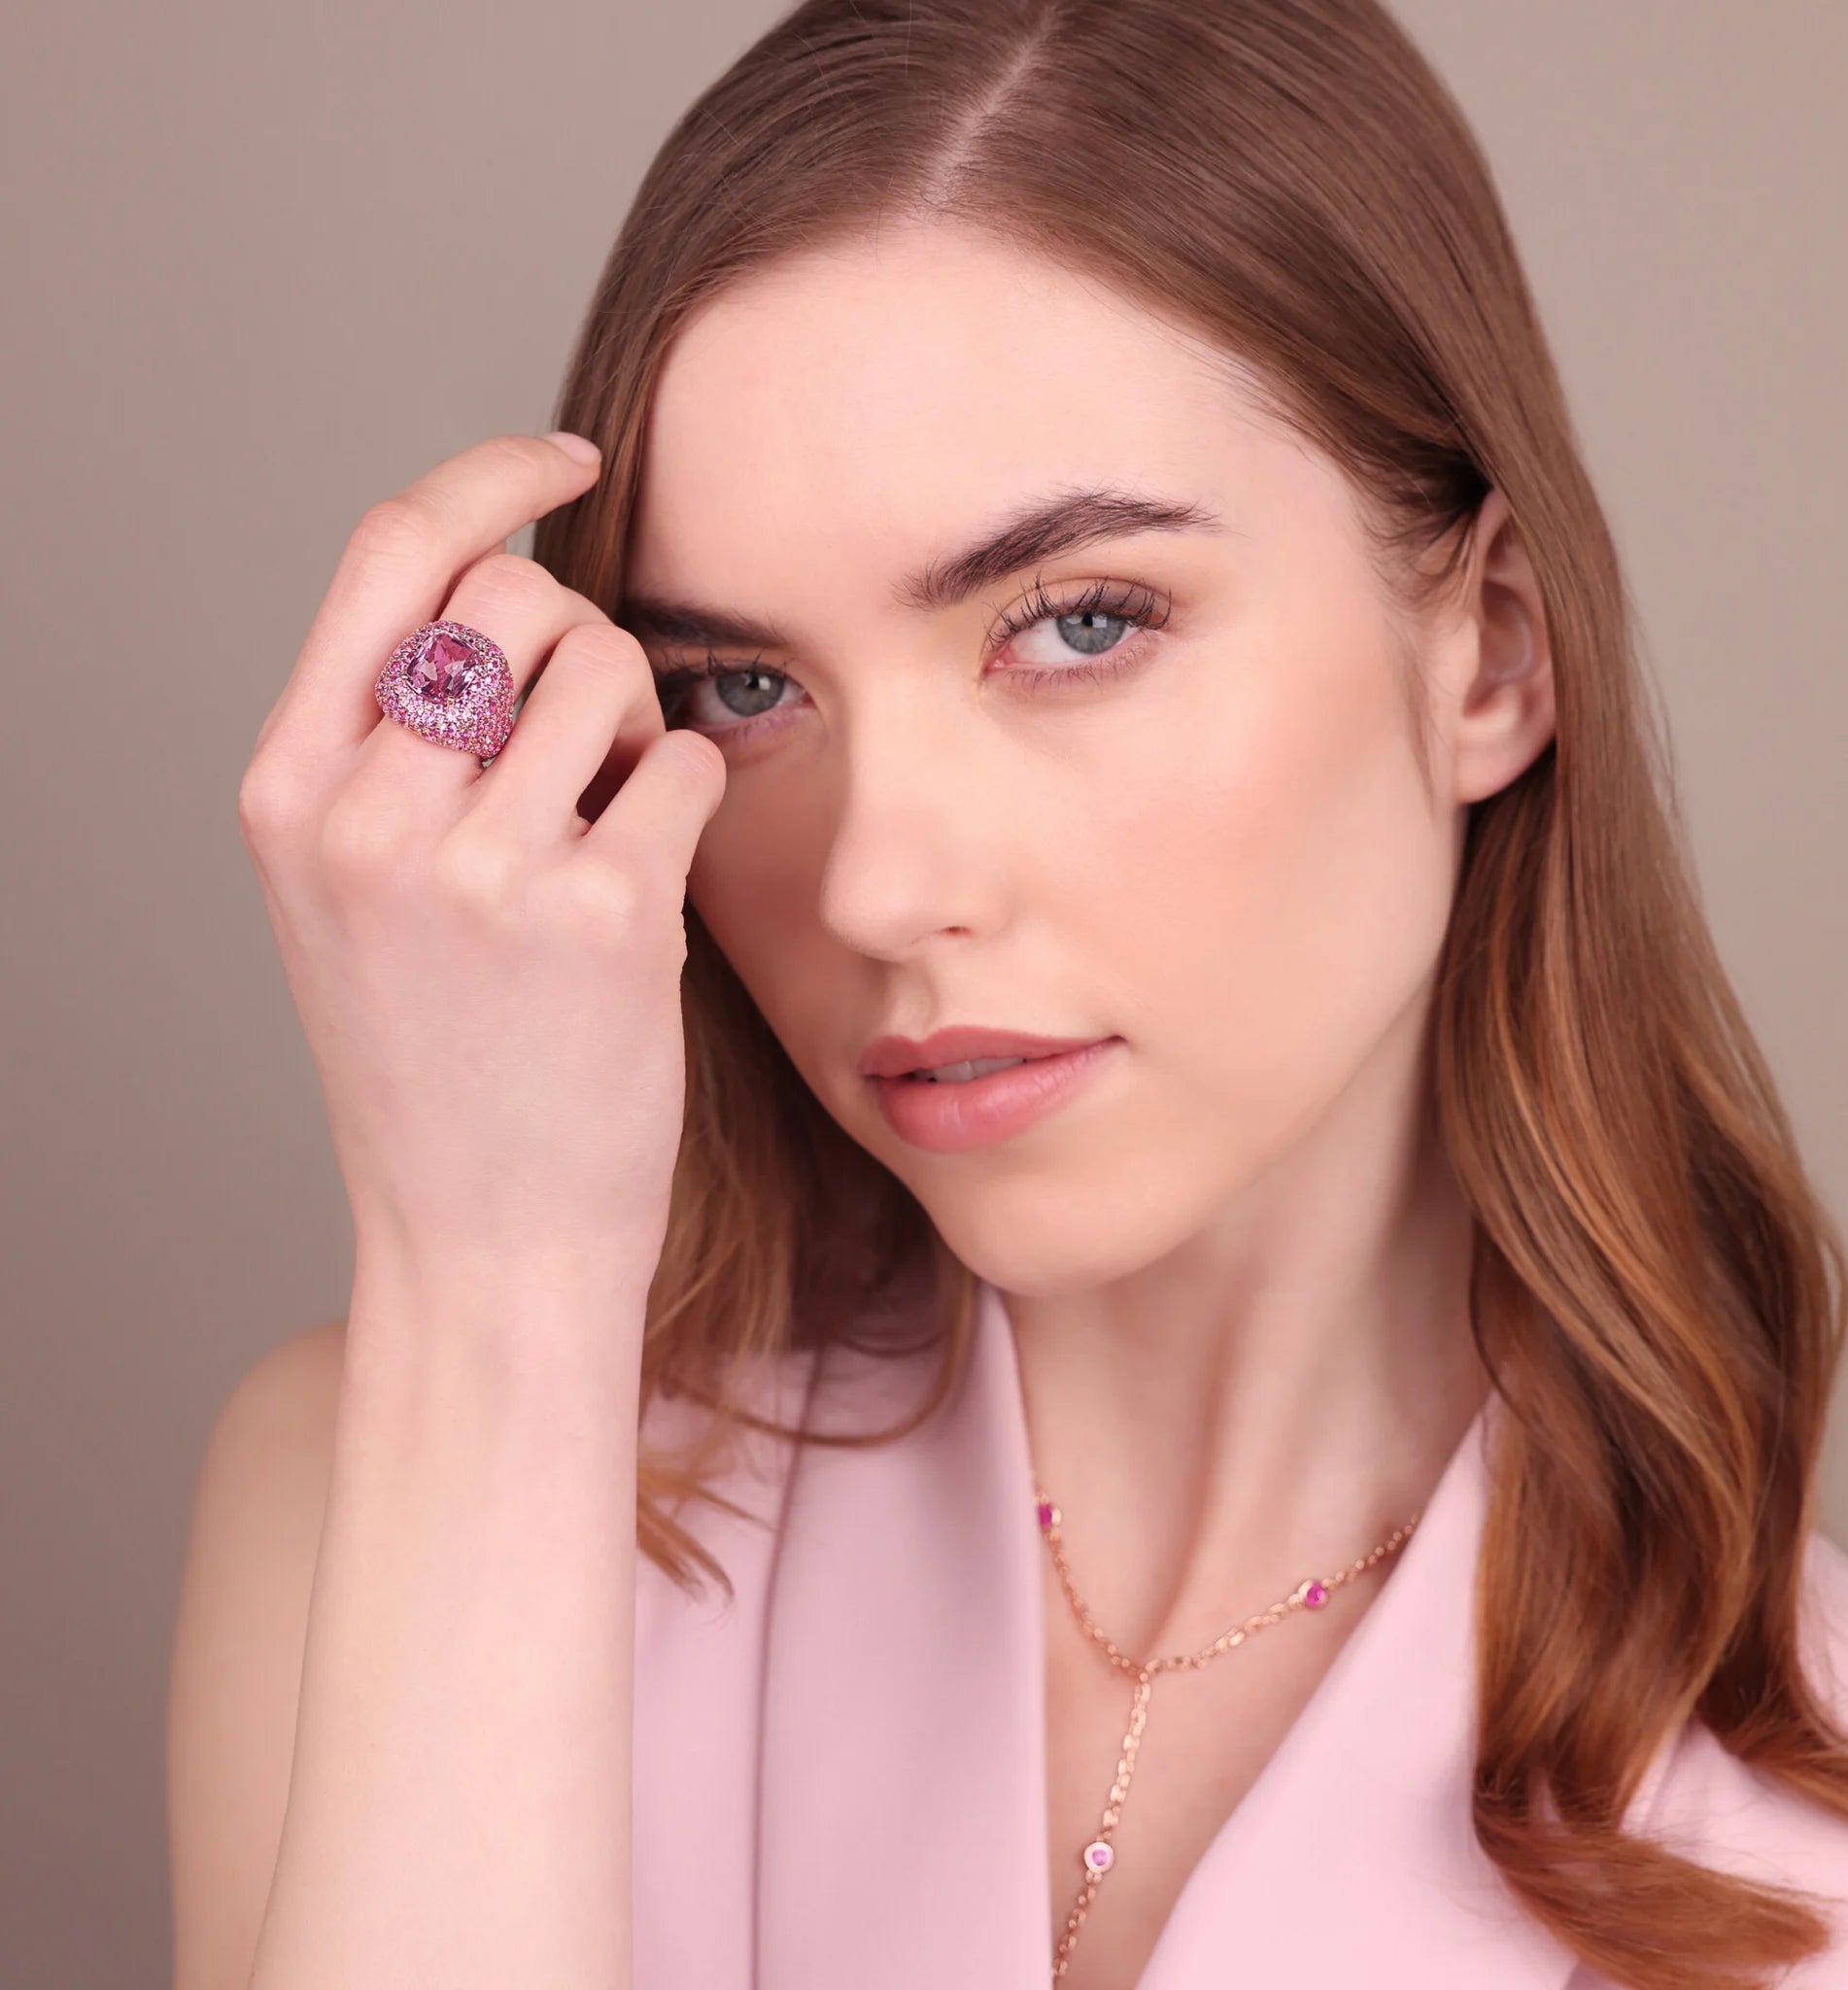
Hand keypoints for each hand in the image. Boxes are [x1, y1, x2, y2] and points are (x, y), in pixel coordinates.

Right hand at [236, 432, 726, 1301]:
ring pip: (610, 666)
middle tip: (582, 754)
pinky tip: (648, 887)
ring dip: (634, 730)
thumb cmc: (438, 1058)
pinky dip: (687, 801)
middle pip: (518, 594)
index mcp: (287, 789)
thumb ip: (394, 741)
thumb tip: (513, 589)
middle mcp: (366, 811)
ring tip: (605, 834)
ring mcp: (482, 863)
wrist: (483, 1237)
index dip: (489, 478)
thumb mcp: (353, 890)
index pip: (390, 550)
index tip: (570, 456)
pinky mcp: (603, 912)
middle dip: (576, 643)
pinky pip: (685, 760)